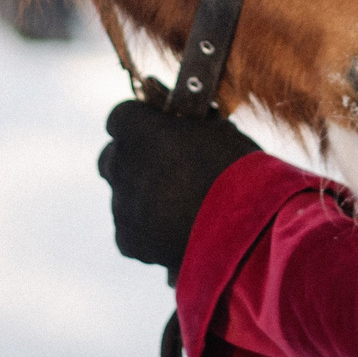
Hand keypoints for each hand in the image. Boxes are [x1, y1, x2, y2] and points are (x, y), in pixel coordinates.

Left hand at [97, 95, 262, 281]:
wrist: (245, 230)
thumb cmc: (238, 172)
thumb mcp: (218, 132)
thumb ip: (187, 126)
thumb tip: (181, 126)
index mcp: (140, 129)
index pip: (120, 117)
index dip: (139, 124)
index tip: (155, 131)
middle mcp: (122, 164)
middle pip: (112, 157)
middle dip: (132, 160)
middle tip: (163, 169)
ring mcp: (121, 204)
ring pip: (121, 195)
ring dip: (141, 197)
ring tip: (179, 208)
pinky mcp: (126, 239)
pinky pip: (127, 230)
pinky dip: (144, 230)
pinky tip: (174, 231)